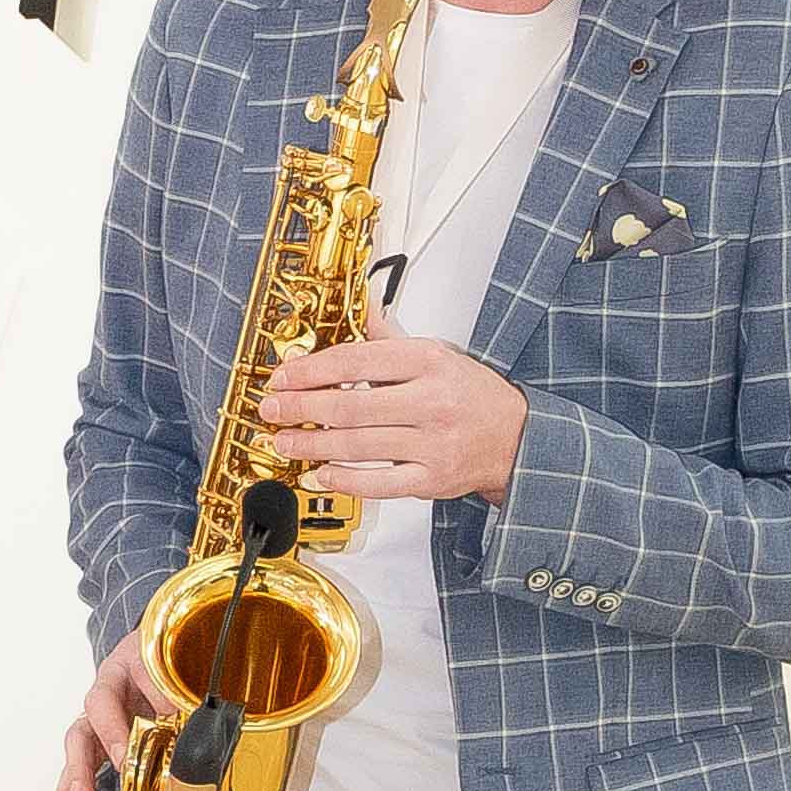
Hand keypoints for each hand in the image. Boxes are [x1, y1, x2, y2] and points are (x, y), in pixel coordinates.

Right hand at [45, 632, 167, 790]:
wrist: (172, 641)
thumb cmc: (170, 649)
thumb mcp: (174, 666)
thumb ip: (176, 698)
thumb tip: (187, 733)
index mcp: (116, 674)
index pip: (103, 702)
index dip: (112, 733)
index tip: (123, 760)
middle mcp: (103, 701)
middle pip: (82, 734)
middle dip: (79, 769)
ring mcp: (104, 725)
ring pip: (80, 758)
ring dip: (68, 790)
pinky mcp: (110, 744)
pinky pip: (91, 770)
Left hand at [256, 332, 528, 507]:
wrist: (518, 438)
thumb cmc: (474, 395)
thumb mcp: (439, 354)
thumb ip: (392, 339)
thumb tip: (364, 307)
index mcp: (429, 362)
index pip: (357, 361)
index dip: (311, 369)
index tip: (283, 376)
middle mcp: (431, 402)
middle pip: (351, 405)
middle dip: (301, 408)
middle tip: (272, 409)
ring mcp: (433, 444)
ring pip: (359, 445)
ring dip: (313, 445)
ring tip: (284, 441)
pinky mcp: (433, 479)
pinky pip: (380, 483)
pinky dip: (345, 480)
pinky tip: (321, 474)